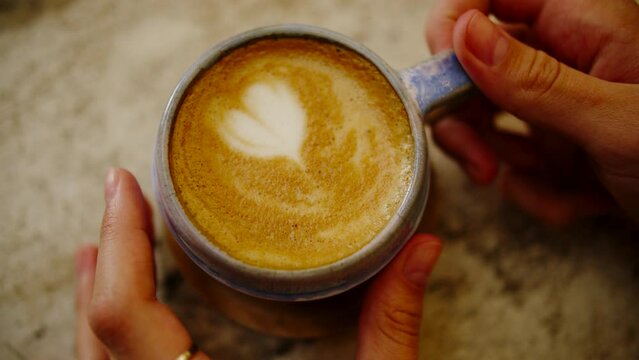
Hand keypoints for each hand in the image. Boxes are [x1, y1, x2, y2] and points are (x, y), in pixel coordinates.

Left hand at [75, 168, 441, 358]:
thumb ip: (392, 327)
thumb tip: (422, 248)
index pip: (126, 316)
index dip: (120, 241)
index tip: (123, 185)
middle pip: (96, 333)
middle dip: (107, 255)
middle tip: (122, 196)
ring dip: (96, 295)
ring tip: (108, 242)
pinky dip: (104, 338)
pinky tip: (121, 316)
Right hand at [426, 0, 638, 224]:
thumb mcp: (614, 121)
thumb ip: (534, 78)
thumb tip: (463, 34)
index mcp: (584, 22)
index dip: (453, 25)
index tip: (441, 75)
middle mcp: (563, 56)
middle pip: (472, 65)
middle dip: (468, 119)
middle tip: (479, 161)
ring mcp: (557, 101)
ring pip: (486, 118)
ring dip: (506, 164)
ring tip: (557, 193)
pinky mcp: (556, 142)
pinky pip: (514, 159)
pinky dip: (534, 190)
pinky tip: (579, 204)